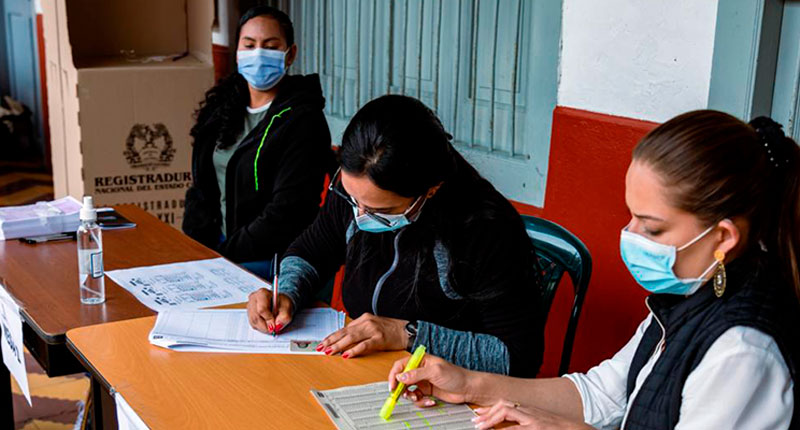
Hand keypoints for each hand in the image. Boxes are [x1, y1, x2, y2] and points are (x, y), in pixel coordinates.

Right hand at [246, 288, 293, 333]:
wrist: (280, 303)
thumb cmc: (282, 303)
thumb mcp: (288, 308)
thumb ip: (284, 317)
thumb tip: (277, 325)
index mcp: (262, 293)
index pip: (262, 309)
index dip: (268, 319)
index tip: (274, 324)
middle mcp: (254, 299)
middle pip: (256, 317)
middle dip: (266, 325)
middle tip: (274, 328)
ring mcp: (250, 307)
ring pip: (254, 322)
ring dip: (264, 327)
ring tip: (272, 325)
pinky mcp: (249, 314)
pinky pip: (253, 324)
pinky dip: (261, 327)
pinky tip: (267, 324)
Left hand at [316, 313, 407, 358]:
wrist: (407, 330)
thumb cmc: (390, 330)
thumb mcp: (373, 326)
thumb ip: (360, 331)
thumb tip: (345, 339)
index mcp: (364, 318)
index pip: (344, 328)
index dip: (332, 336)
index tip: (323, 342)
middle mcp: (367, 322)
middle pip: (345, 332)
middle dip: (331, 340)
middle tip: (321, 347)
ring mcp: (373, 330)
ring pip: (351, 337)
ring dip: (338, 345)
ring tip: (329, 351)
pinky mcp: (379, 338)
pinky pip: (364, 345)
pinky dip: (354, 350)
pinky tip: (346, 355)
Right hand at [388, 354, 473, 405]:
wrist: (467, 388)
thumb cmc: (455, 375)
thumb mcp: (435, 372)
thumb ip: (416, 374)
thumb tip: (401, 376)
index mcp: (421, 361)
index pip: (401, 365)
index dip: (394, 375)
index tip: (393, 386)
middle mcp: (420, 370)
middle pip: (402, 379)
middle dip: (401, 388)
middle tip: (401, 395)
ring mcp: (423, 382)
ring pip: (408, 390)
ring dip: (411, 396)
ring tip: (418, 398)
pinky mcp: (427, 392)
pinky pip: (417, 398)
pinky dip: (421, 401)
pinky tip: (429, 401)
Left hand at [473, 400, 591, 429]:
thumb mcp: (540, 424)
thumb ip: (524, 425)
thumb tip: (511, 428)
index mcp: (529, 412)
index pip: (506, 405)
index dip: (490, 409)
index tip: (479, 415)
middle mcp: (530, 412)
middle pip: (504, 405)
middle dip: (488, 413)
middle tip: (476, 422)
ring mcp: (534, 420)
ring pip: (508, 412)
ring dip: (492, 420)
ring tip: (481, 428)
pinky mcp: (538, 427)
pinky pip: (517, 429)